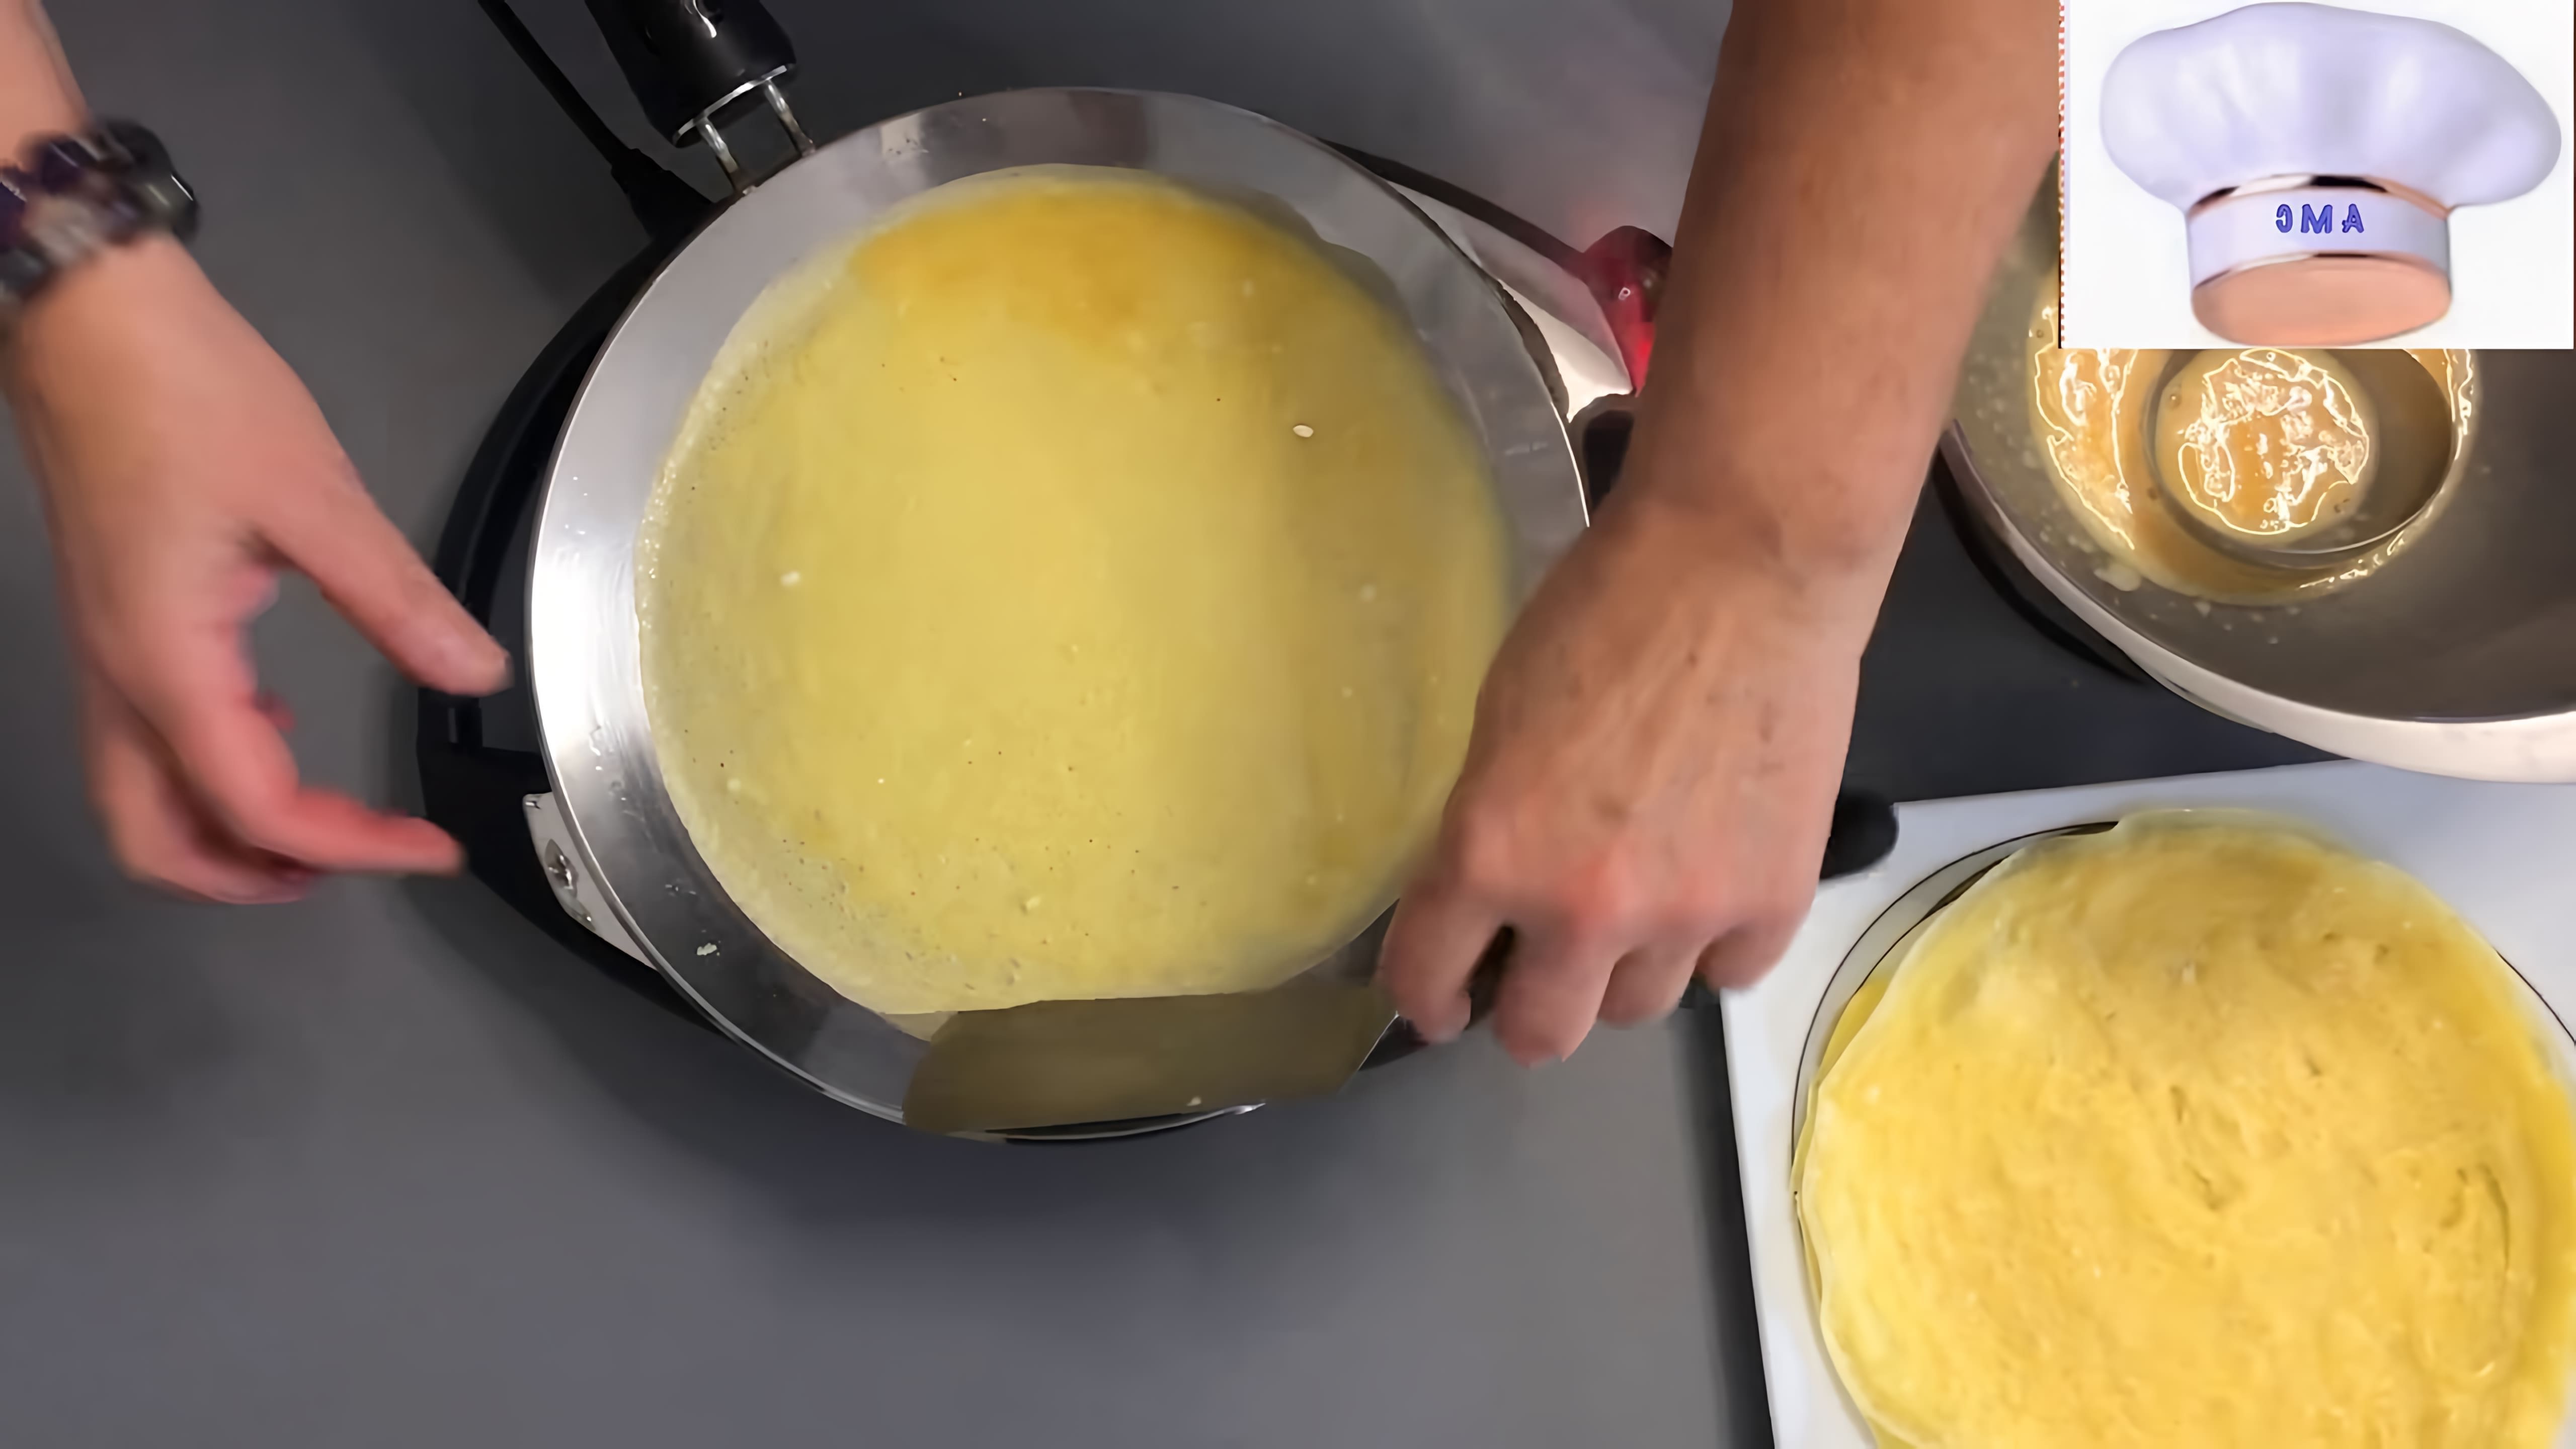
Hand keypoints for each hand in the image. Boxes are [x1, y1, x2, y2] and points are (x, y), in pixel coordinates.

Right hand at [5, 239, 508, 902]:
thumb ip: (396, 599)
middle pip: (158, 842)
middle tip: (361, 857)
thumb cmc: (190, 396)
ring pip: (144, 799)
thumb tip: (474, 671)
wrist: (91, 319)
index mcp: (169, 661)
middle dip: (252, 876)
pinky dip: (214, 767)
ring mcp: (107, 653)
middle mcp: (122, 677)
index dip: (351, 847)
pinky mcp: (114, 621)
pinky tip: (279, 728)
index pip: (257, 807)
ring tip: (328, 820)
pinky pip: (151, 737)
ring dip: (228, 832)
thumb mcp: (315, 498)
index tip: (432, 846)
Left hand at [1380, 482, 1875, 1063]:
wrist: (1743, 567)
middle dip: (1528, 1006)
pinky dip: (1712, 945)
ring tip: (1636, 905)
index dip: (1428, 998)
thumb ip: (1490, 827)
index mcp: (1492, 854)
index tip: (1441, 1001)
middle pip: (1543, 1034)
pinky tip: (1709, 888)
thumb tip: (1485, 895)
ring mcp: (1686, 915)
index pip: (1428, 979)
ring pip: (1636, 1008)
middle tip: (1537, 968)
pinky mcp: (1773, 901)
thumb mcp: (1499, 720)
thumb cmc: (1608, 612)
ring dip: (1624, 971)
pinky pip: (1728, 974)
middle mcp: (1583, 908)